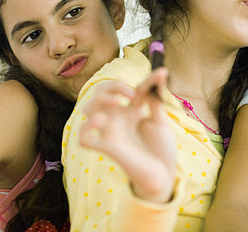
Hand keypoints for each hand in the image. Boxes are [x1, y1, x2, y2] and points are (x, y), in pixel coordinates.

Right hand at [79, 68, 176, 202]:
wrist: (163, 174)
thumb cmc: (161, 148)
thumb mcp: (161, 121)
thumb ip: (156, 100)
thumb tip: (160, 74)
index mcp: (132, 111)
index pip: (134, 89)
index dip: (146, 81)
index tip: (161, 73)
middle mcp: (118, 119)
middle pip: (102, 93)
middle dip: (112, 86)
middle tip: (131, 93)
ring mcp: (110, 132)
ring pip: (88, 109)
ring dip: (98, 101)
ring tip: (115, 103)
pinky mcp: (106, 148)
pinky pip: (84, 138)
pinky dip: (87, 128)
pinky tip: (101, 122)